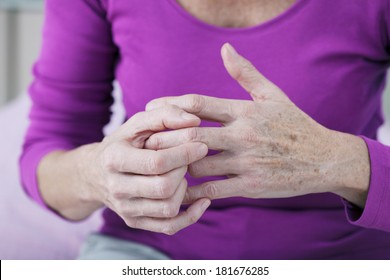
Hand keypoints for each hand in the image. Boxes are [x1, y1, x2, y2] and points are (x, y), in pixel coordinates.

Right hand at [82, 105, 209, 234]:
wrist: (95, 173)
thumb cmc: (122, 144)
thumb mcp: (136, 124)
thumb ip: (164, 115)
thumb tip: (195, 121)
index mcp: (115, 159)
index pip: (157, 162)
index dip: (184, 153)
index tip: (201, 145)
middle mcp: (116, 188)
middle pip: (164, 187)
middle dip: (184, 170)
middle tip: (188, 158)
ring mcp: (125, 209)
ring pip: (168, 207)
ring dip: (184, 189)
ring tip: (180, 174)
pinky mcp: (134, 222)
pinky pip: (169, 227)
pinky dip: (191, 216)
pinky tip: (201, 200)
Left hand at [144, 43, 369, 206]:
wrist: (324, 158)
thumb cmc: (294, 125)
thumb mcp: (272, 95)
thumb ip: (246, 73)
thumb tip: (224, 48)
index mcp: (245, 111)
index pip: (198, 103)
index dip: (169, 105)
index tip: (151, 108)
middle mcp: (243, 135)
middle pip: (191, 133)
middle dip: (164, 138)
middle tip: (145, 141)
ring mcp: (247, 162)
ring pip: (198, 164)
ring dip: (176, 165)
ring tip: (161, 165)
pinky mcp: (252, 186)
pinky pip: (213, 190)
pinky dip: (193, 191)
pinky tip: (181, 189)